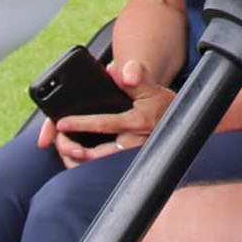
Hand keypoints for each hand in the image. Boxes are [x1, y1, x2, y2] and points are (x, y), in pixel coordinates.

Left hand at [39, 59, 173, 164]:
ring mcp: (133, 157)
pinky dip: (92, 168)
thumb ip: (133, 77)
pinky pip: (108, 171)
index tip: (61, 123)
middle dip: (74, 151)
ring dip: (81, 162)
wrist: (182, 123)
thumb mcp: (150, 89)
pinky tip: (81, 161)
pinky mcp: (133, 165)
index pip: (103, 124)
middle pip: (97, 154)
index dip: (80, 124)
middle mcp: (134, 143)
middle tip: (60, 144)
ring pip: (101, 166)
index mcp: (136, 122)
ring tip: (67, 153)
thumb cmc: (163, 105)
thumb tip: (113, 70)